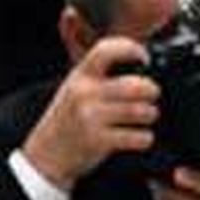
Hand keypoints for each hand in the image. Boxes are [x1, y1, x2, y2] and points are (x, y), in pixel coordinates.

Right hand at [21, 37, 157, 191]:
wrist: (47, 150)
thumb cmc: (71, 115)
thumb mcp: (78, 85)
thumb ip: (103, 72)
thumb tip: (144, 60)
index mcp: (81, 75)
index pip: (105, 51)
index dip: (130, 49)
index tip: (144, 57)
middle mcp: (84, 93)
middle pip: (135, 86)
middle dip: (151, 91)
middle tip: (151, 95)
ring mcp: (90, 117)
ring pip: (141, 111)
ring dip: (150, 114)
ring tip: (145, 116)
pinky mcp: (98, 140)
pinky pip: (139, 137)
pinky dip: (145, 138)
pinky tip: (138, 136)